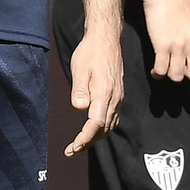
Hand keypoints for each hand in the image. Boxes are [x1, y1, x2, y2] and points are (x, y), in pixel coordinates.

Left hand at [65, 29, 122, 156]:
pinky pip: (113, 117)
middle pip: (104, 128)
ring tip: (79, 144)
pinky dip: (103, 128)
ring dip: (95, 137)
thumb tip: (78, 108)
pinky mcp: (118, 94)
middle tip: (71, 150)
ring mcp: (118, 97)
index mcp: (104, 92)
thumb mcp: (80, 68)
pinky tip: (93, 129)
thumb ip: (79, 89)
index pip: (96, 123)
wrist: (106, 39)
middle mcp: (114, 97)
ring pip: (110, 125)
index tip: (73, 147)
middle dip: (88, 142)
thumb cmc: (91, 52)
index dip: (85, 138)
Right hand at [142, 0, 189, 81]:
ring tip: (166, 68)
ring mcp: (179, 46)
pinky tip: (155, 70)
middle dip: (186, 75)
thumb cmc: (181, 8)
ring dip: (170, 75)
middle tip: (178, 68)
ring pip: (177, 76)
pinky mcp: (162, 46)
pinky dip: (157, 74)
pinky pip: (161, 70)